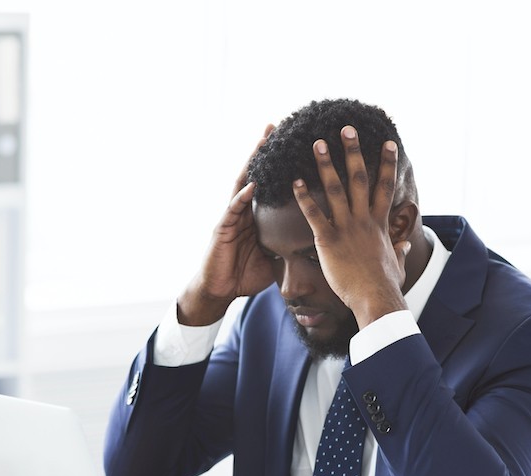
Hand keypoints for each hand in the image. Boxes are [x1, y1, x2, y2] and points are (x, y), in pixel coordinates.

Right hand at [178, 125, 276, 325]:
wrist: (219, 292)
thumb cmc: (243, 277)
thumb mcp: (273, 260)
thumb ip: (287, 247)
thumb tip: (310, 244)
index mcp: (255, 218)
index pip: (268, 184)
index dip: (277, 165)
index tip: (290, 143)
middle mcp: (242, 212)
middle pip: (254, 175)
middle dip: (262, 151)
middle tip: (274, 126)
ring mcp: (231, 218)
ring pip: (243, 184)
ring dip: (252, 163)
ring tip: (262, 142)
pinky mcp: (222, 229)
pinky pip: (234, 208)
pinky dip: (243, 195)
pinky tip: (252, 183)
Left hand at [291, 126, 407, 328]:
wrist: (375, 297)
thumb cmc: (386, 285)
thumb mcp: (397, 264)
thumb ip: (399, 251)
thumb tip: (406, 246)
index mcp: (380, 223)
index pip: (385, 186)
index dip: (387, 163)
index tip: (387, 143)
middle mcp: (364, 219)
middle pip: (359, 177)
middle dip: (353, 151)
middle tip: (346, 128)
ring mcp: (346, 227)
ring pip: (335, 189)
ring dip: (325, 164)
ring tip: (317, 143)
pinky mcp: (328, 240)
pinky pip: (314, 214)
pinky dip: (303, 197)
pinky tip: (294, 182)